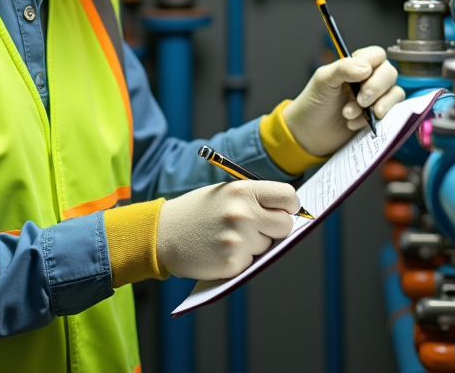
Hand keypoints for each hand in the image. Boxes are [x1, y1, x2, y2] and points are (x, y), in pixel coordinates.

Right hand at [156, 180, 298, 280]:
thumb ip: (254, 199)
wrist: (164, 234)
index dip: (290, 205)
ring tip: (228, 237)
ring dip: (255, 244)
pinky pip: (252, 261)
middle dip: (276, 228)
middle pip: (284, 225)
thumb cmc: (197, 212)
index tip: (286, 210)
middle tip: (259, 227)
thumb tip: (288, 212)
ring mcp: (239, 240)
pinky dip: (241, 258)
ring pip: (268, 245)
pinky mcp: (233, 263)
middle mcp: (243, 214)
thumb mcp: (224, 193)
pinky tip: (221, 250)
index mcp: (243, 191)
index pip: (288, 196)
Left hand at [282, 46, 404, 156]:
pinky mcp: (379, 117)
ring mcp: (376, 98)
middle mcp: (370, 79)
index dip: (373, 64)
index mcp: (356, 65)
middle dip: (376, 88)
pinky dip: (371, 120)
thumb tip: (366, 68)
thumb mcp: (323, 81)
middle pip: (390, 73)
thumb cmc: (314, 102)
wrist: (310, 133)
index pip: (377, 55)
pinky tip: (351, 124)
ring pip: (395, 93)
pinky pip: (390, 114)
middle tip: (360, 101)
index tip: (361, 77)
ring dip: (375, 105)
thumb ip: (342, 69)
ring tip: (348, 114)